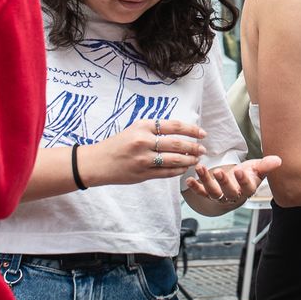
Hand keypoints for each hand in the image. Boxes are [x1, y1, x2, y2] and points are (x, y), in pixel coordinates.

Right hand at [81, 118, 205, 186]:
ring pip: (174, 160)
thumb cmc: (118, 144)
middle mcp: (143, 141)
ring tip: (197, 159)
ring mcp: (143, 159)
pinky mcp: (142, 174)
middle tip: (203, 149)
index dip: (192, 130)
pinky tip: (185, 168)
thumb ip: (155, 129)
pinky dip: (178, 170)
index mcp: (143, 126)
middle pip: (177, 144)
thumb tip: (181, 132)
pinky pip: (166, 173)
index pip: (174, 126)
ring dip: (189, 160)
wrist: (97, 162)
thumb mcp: (135, 129)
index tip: (202, 134)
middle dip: (194, 147)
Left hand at [185, 155, 283, 206]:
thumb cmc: (248, 174)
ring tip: (200, 168)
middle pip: (229, 192)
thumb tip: (278, 160)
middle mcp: (234, 195)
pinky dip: (195, 187)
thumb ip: (266, 165)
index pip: (247, 187)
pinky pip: (201, 193)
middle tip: (219, 171)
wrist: (237, 184)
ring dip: (206, 181)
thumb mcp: (258, 168)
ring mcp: (221, 196)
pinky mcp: (209, 194)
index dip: (243, 180)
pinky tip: (188, 179)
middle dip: (224, 182)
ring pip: (213, 192)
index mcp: (248, 189)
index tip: (240, 170)